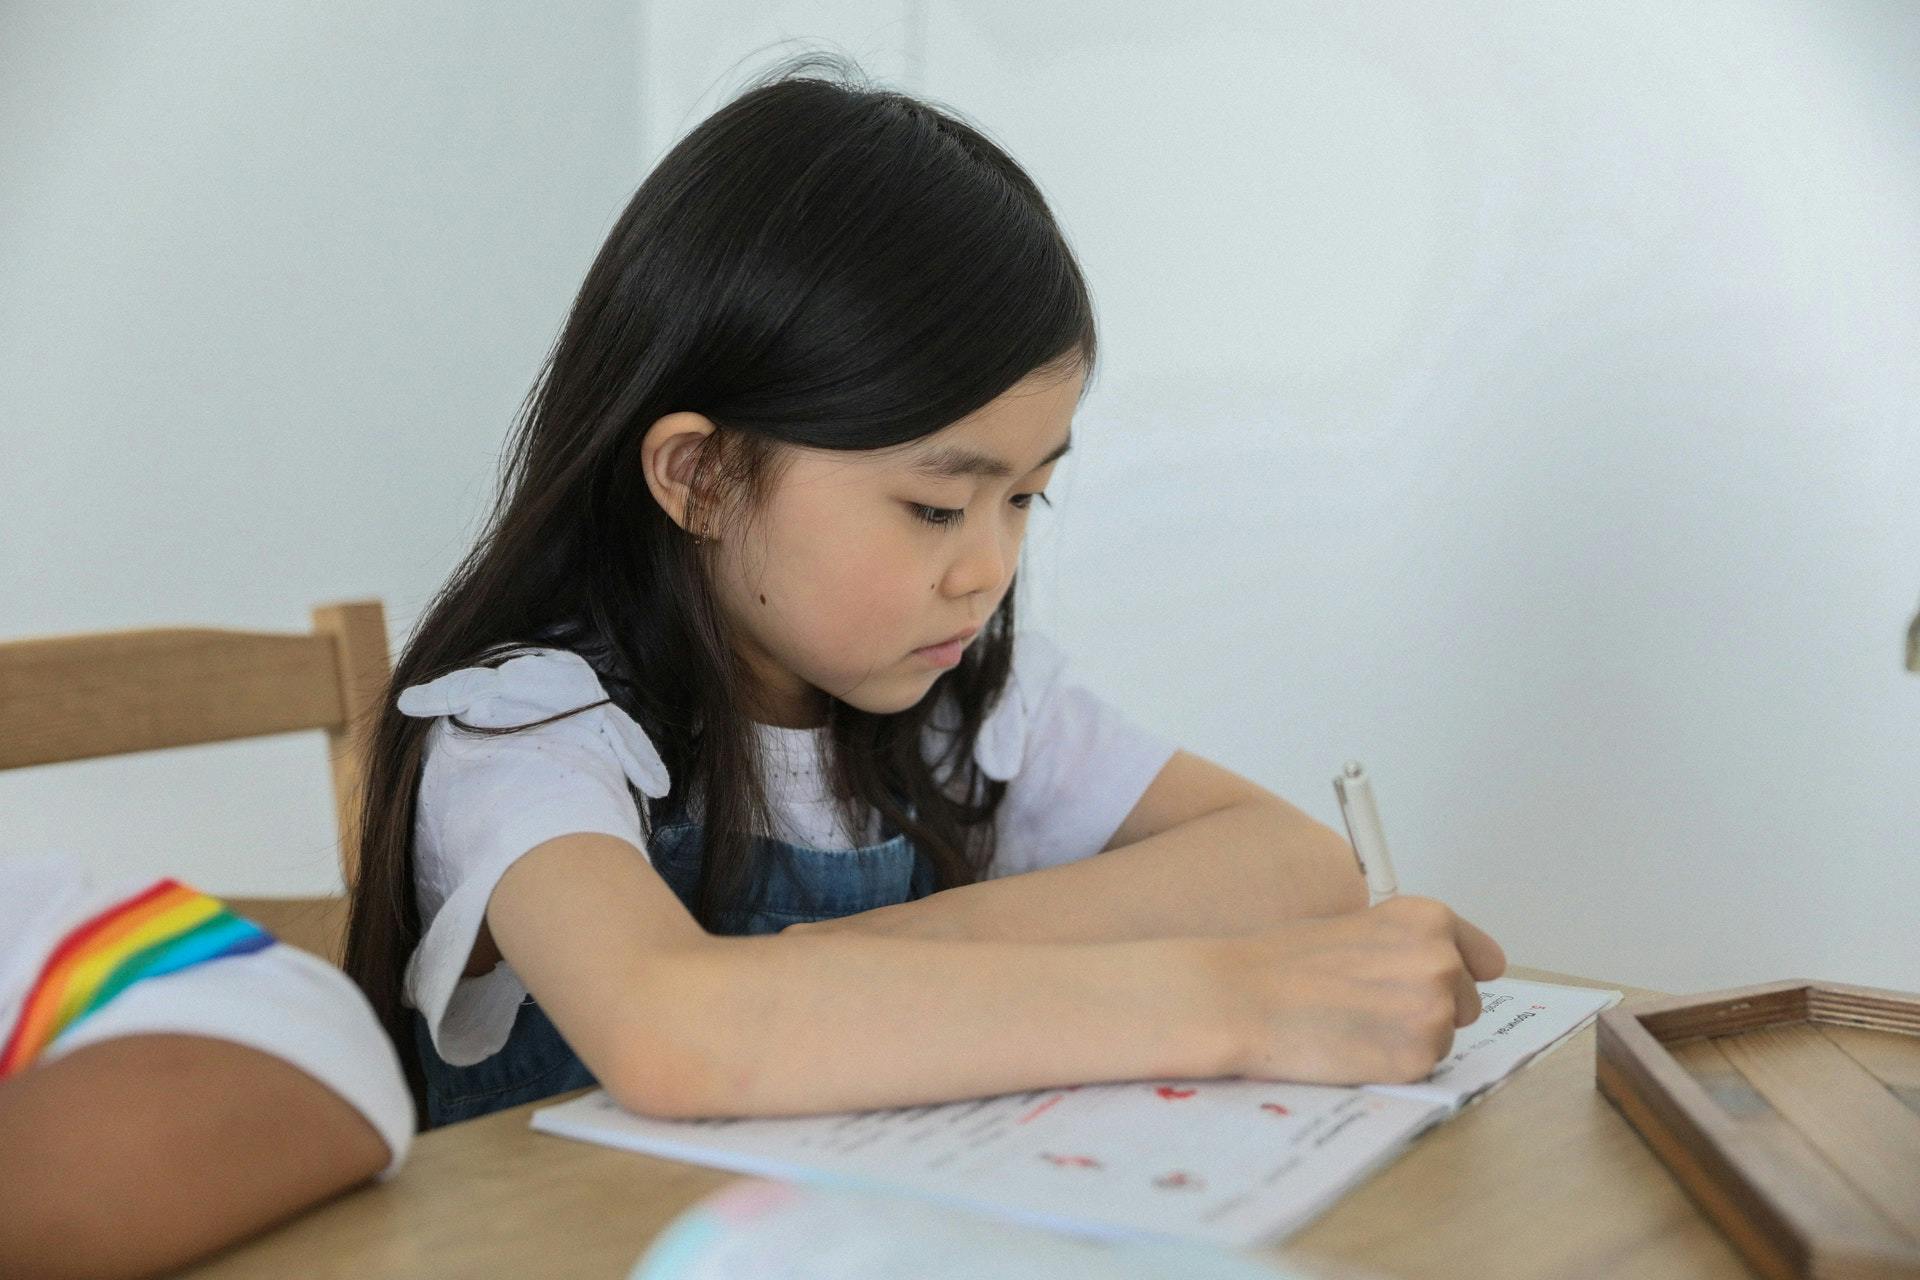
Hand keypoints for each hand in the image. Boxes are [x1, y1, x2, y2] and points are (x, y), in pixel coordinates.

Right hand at [1215, 895, 1507, 1085]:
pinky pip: (1424, 1066)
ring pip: (1445, 1036)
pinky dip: (1394, 1063)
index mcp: (1429, 919)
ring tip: (1355, 1022)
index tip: (1435, 983)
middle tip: (1367, 1003)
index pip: (1483, 958)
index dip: (1458, 974)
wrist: (1244, 997)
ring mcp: (1434, 1011)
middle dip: (1427, 1007)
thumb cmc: (1287, 962)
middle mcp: (1443, 961)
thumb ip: (1413, 943)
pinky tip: (1354, 1045)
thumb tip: (1464, 968)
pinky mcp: (1419, 1057)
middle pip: (1466, 1002)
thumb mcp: (1362, 926)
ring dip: (1410, 1036)